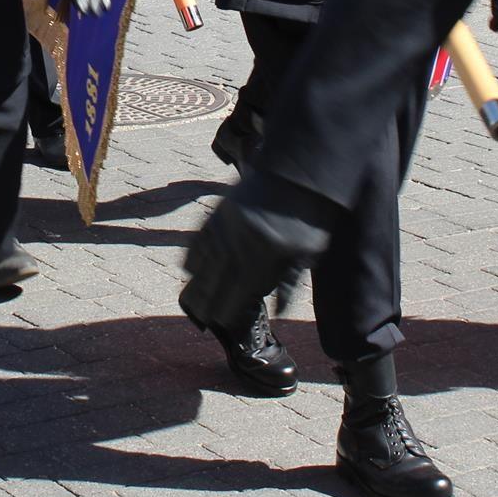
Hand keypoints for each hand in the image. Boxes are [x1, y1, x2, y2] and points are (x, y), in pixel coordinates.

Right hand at [179, 173, 333, 333]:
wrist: (297, 173)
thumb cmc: (308, 216)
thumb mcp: (307, 252)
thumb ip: (289, 284)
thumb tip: (278, 313)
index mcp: (262, 258)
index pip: (238, 293)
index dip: (228, 311)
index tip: (222, 323)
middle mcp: (238, 243)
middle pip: (217, 282)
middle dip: (208, 304)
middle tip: (202, 320)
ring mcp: (225, 227)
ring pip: (204, 263)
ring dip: (197, 285)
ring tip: (192, 303)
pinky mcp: (219, 212)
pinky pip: (198, 239)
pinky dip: (192, 256)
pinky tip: (189, 270)